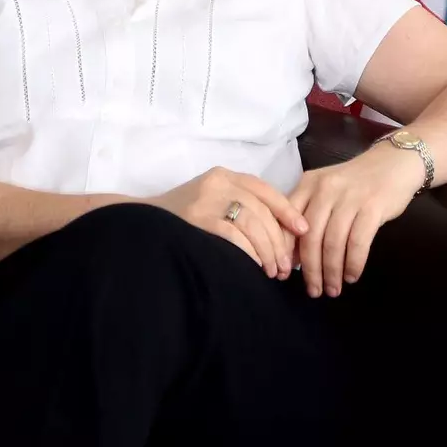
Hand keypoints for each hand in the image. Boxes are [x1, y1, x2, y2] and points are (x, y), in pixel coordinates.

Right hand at [151, 166, 308, 277]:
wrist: (143, 224)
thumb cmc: (183, 219)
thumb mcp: (212, 201)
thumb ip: (240, 206)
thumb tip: (283, 232)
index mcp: (223, 175)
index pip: (264, 189)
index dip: (287, 211)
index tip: (302, 231)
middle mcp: (217, 183)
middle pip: (262, 211)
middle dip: (279, 241)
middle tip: (285, 267)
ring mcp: (206, 200)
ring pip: (253, 224)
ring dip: (268, 251)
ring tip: (272, 271)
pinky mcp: (198, 219)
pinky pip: (235, 237)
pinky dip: (250, 254)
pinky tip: (254, 267)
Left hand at [288, 145, 421, 297]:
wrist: (394, 163)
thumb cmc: (356, 183)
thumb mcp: (325, 190)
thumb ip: (307, 214)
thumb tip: (291, 255)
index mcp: (308, 184)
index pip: (288, 220)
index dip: (285, 250)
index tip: (284, 273)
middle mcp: (325, 189)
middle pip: (310, 236)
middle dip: (310, 269)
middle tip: (313, 291)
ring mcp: (349, 197)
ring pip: (333, 242)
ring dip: (332, 271)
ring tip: (333, 289)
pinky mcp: (372, 206)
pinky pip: (358, 242)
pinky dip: (353, 263)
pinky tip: (352, 276)